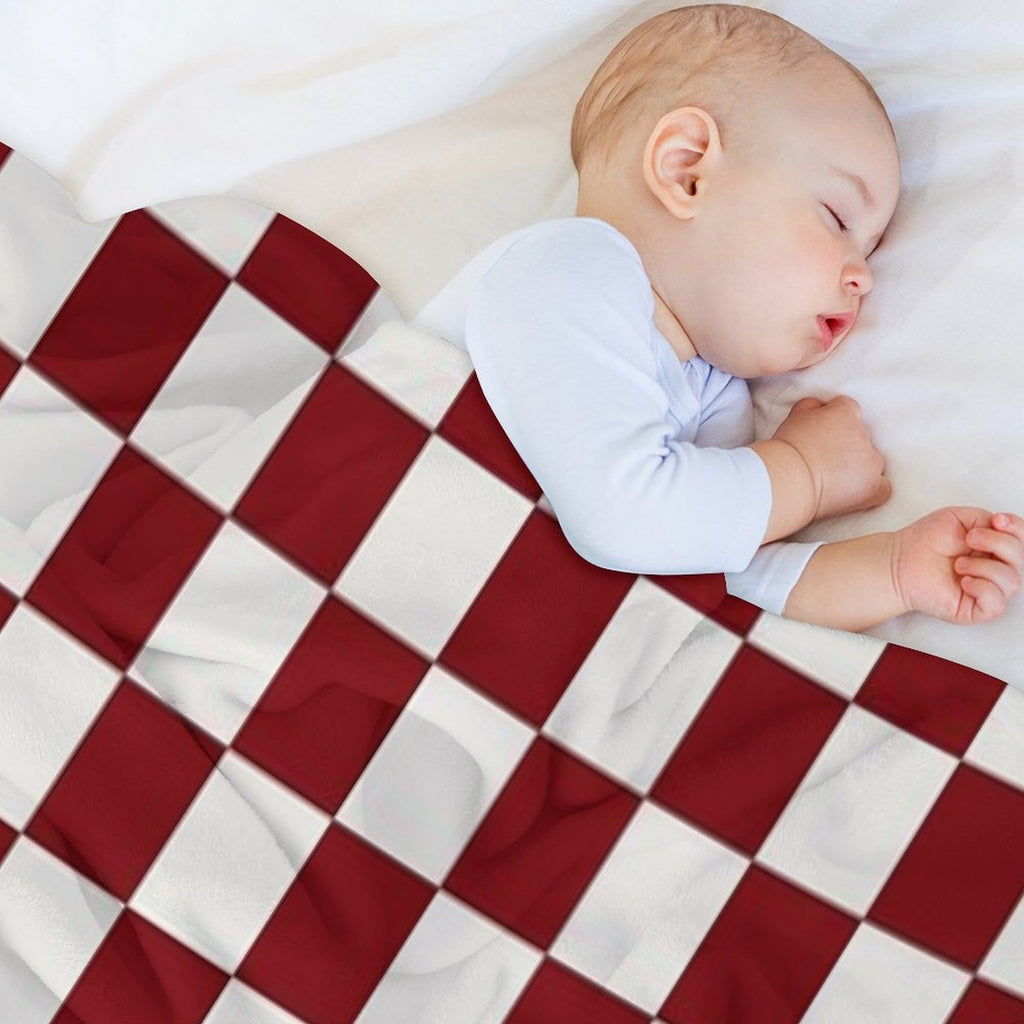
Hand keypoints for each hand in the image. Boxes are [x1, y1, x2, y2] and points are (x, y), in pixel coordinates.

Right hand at [771, 396, 890, 520]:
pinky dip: (872, 489)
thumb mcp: (795, 415)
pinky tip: (856, 493)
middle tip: (823, 459)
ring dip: (858, 467)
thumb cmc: (787, 448)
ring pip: (872, 461)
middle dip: (846, 446)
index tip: (822, 435)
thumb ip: (813, 406)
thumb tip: (821, 407)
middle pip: (861, 436)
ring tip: (833, 479)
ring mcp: (871, 461)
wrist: (788, 478)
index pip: (848, 410)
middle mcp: (864, 433)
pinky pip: (883, 487)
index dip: (834, 423)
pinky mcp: (873, 487)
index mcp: (846, 412)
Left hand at [892, 508, 1023, 623]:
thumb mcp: (959, 518)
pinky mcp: (976, 609)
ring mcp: (988, 590)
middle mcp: (995, 570)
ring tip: (958, 564)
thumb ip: (986, 519)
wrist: (899, 561)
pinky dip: (982, 588)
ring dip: (983, 567)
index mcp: (994, 548)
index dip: (1017, 528)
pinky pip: (996, 603)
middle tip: (969, 539)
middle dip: (998, 543)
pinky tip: (963, 581)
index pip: (1022, 540)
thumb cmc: (925, 541)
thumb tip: (1004, 528)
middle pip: (1021, 559)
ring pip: (1012, 581)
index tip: (997, 520)